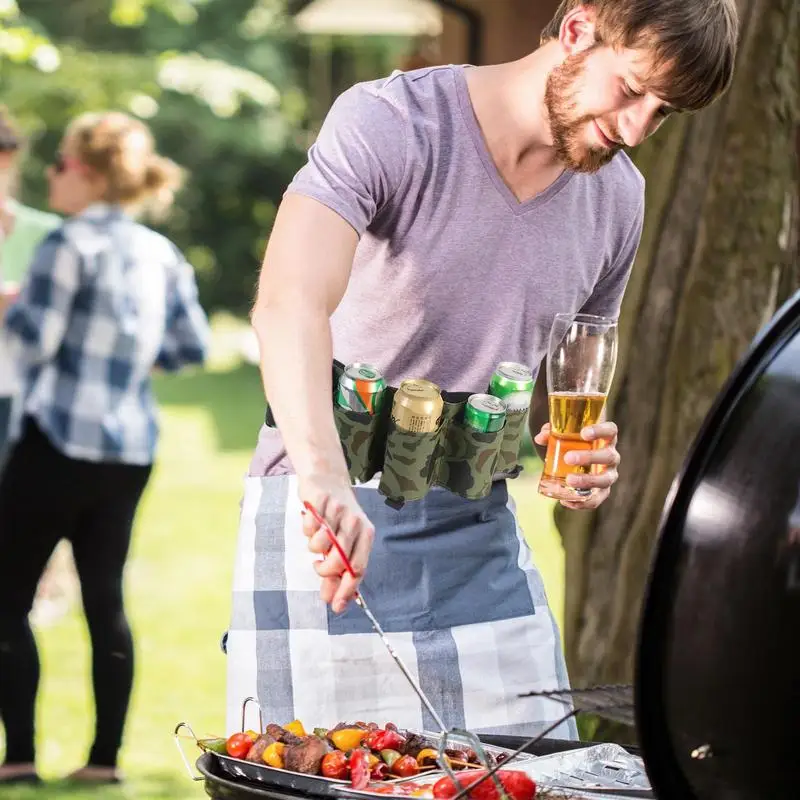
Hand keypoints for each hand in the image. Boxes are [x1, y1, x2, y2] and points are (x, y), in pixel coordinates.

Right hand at [298, 472, 374, 612]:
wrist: (328, 478)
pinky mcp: (320, 502)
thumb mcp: (344, 541)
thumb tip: (334, 602)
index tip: (336, 606)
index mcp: (366, 534)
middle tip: (318, 566)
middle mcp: (355, 523)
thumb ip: (340, 571)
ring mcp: (338, 511)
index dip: (347, 590)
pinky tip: (312, 521)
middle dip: (325, 572)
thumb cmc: (337, 516)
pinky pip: (308, 527)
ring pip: (320, 545)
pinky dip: (306, 529)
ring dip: (313, 548)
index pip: (358, 568)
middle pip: (339, 561)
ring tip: (316, 538)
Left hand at [534, 421, 620, 509]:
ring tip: (569, 480)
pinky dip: (583, 502)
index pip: (610, 430)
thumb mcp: (564, 435)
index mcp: (606, 438)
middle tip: (568, 458)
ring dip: (587, 481)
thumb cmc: (575, 443)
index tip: (584, 433)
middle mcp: (611, 456)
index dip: (600, 430)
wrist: (580, 459)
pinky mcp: (603, 491)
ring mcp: (609, 474)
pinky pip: (597, 499)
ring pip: (605, 479)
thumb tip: (540, 438)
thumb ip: (552, 433)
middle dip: (589, 457)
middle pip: (608, 456)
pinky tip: (566, 501)